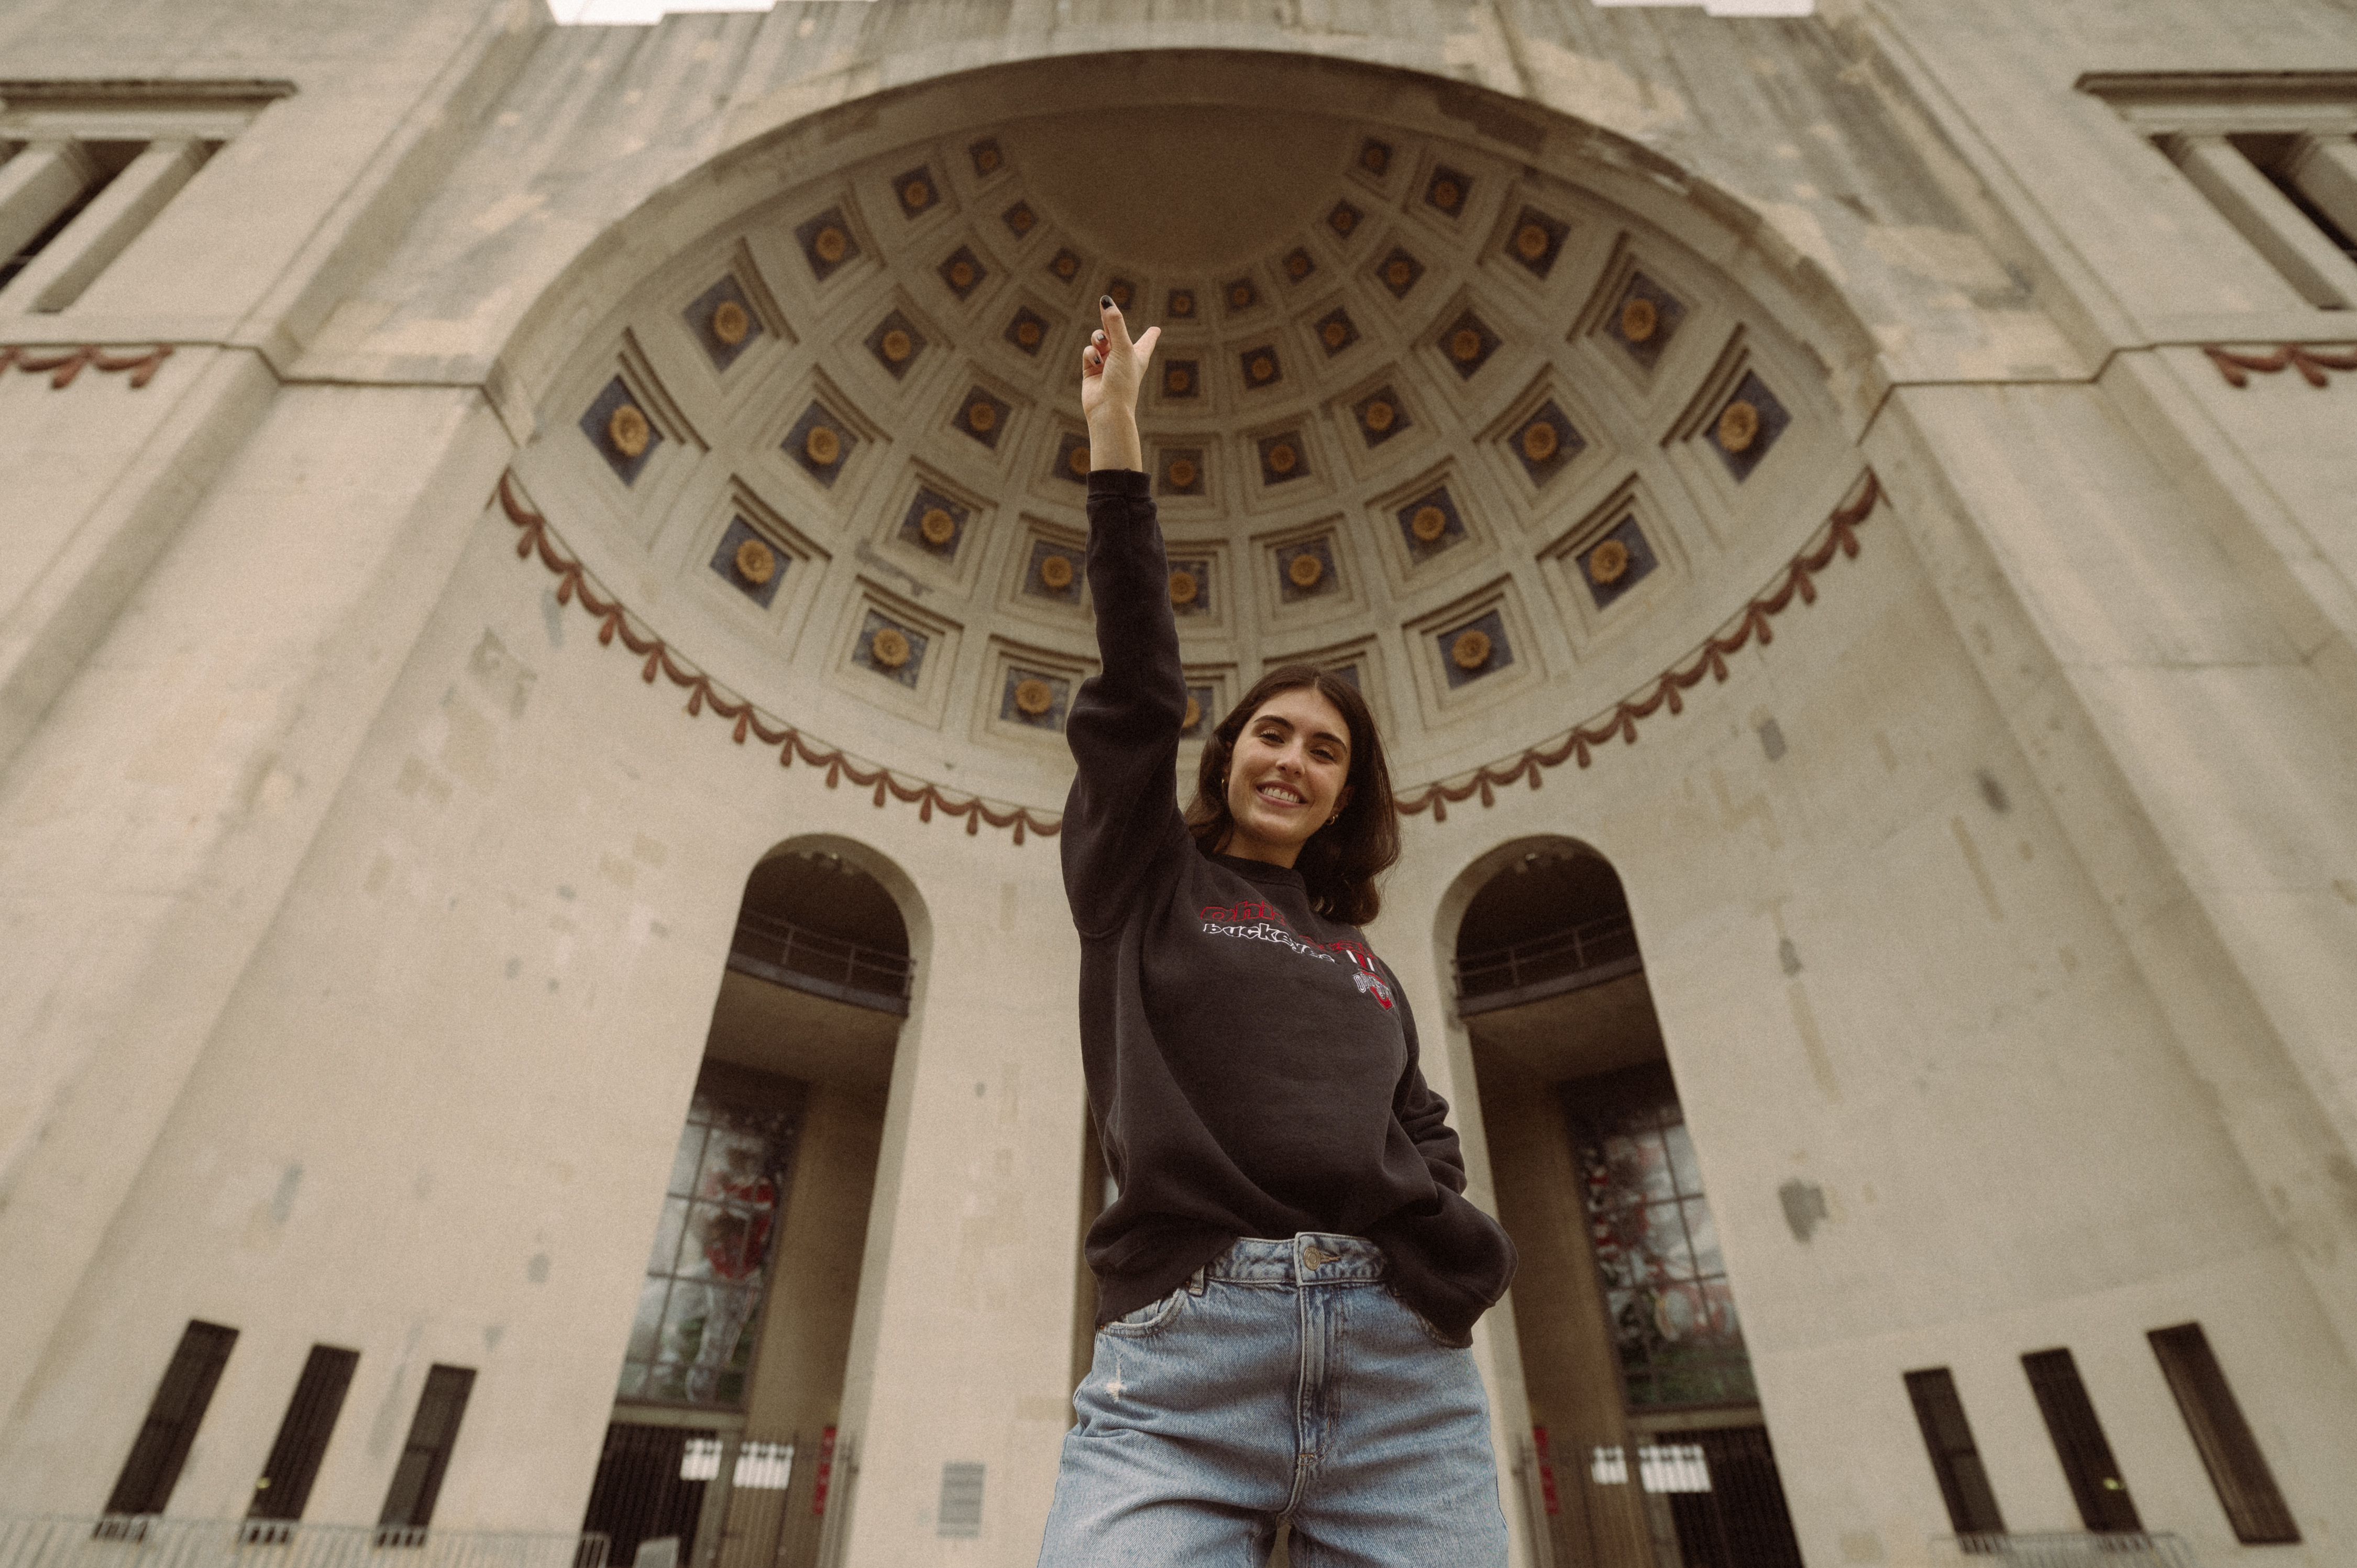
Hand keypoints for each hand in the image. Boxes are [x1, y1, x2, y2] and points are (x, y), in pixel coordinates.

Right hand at [1080, 297, 1157, 470]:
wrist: (1107, 408)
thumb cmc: (1122, 380)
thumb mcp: (1123, 347)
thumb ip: (1114, 324)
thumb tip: (1106, 300)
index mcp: (1139, 356)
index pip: (1147, 341)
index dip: (1151, 335)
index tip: (1156, 330)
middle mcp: (1123, 359)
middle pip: (1117, 334)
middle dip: (1110, 321)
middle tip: (1105, 305)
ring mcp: (1106, 365)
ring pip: (1099, 340)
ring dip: (1098, 339)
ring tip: (1102, 343)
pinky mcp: (1091, 371)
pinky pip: (1088, 352)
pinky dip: (1091, 354)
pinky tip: (1096, 363)